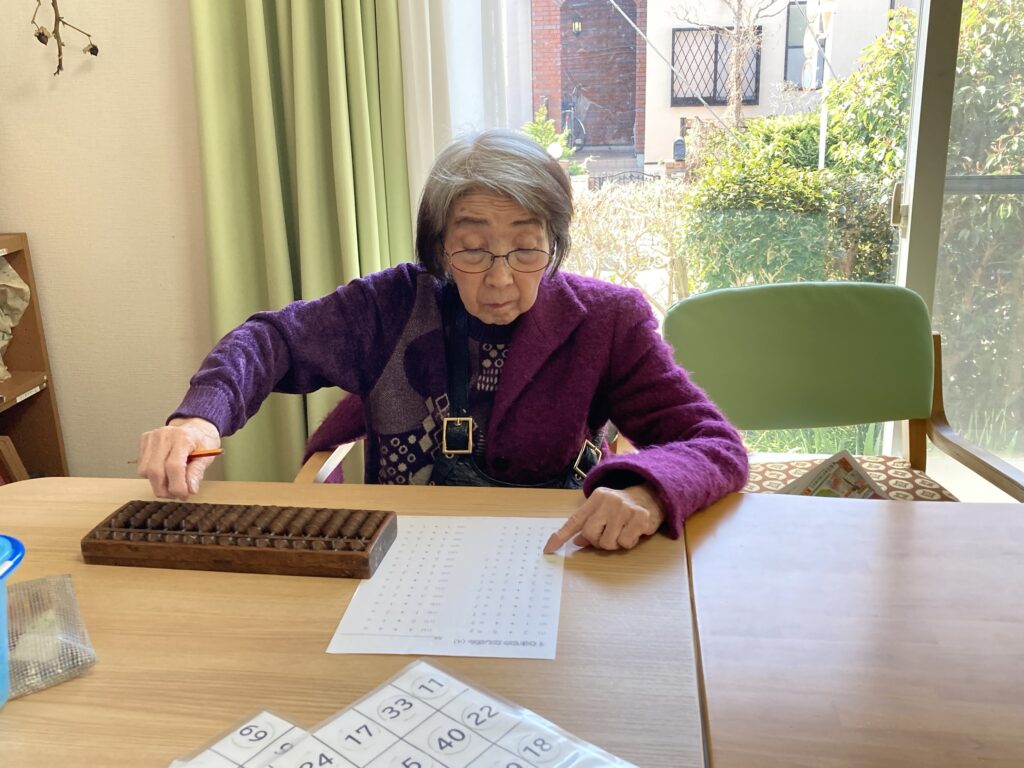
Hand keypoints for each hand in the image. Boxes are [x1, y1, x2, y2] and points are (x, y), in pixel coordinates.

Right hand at [137, 417, 220, 499]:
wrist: (194, 428)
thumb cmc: (202, 442)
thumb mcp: (207, 456)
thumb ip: (197, 472)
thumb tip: (190, 489)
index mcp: (183, 437)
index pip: (174, 466)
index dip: (177, 486)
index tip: (183, 495)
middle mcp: (164, 435)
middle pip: (155, 470)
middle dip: (164, 490)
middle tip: (176, 494)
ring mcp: (151, 437)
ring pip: (145, 471)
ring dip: (157, 484)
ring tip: (171, 482)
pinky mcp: (144, 440)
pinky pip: (141, 466)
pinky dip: (151, 475)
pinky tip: (164, 471)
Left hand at [543, 484, 665, 553]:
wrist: (653, 495)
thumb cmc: (623, 507)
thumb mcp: (604, 511)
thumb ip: (590, 524)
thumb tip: (577, 541)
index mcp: (596, 498)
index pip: (574, 520)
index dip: (560, 536)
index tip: (548, 550)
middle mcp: (608, 500)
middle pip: (590, 534)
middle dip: (598, 541)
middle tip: (610, 534)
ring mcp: (625, 508)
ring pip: (607, 542)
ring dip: (615, 543)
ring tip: (623, 531)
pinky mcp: (640, 517)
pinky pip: (625, 542)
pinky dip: (628, 542)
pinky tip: (634, 531)